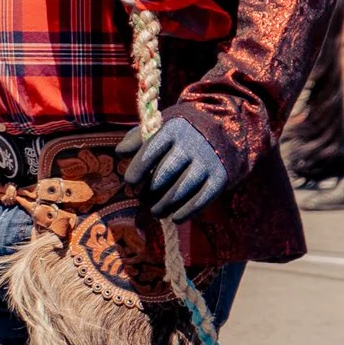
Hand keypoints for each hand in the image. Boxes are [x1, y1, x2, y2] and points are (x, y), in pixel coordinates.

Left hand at [117, 116, 231, 220]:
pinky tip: (175, 218)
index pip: (150, 150)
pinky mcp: (219, 177)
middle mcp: (191, 144)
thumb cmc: (182, 131)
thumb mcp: (162, 126)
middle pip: (164, 173)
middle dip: (149, 190)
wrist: (224, 131)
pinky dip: (186, 212)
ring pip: (181, 189)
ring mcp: (207, 161)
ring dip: (164, 205)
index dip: (137, 169)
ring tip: (155, 211)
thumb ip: (138, 138)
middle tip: (142, 198)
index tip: (130, 181)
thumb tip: (119, 153)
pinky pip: (200, 200)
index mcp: (173, 129)